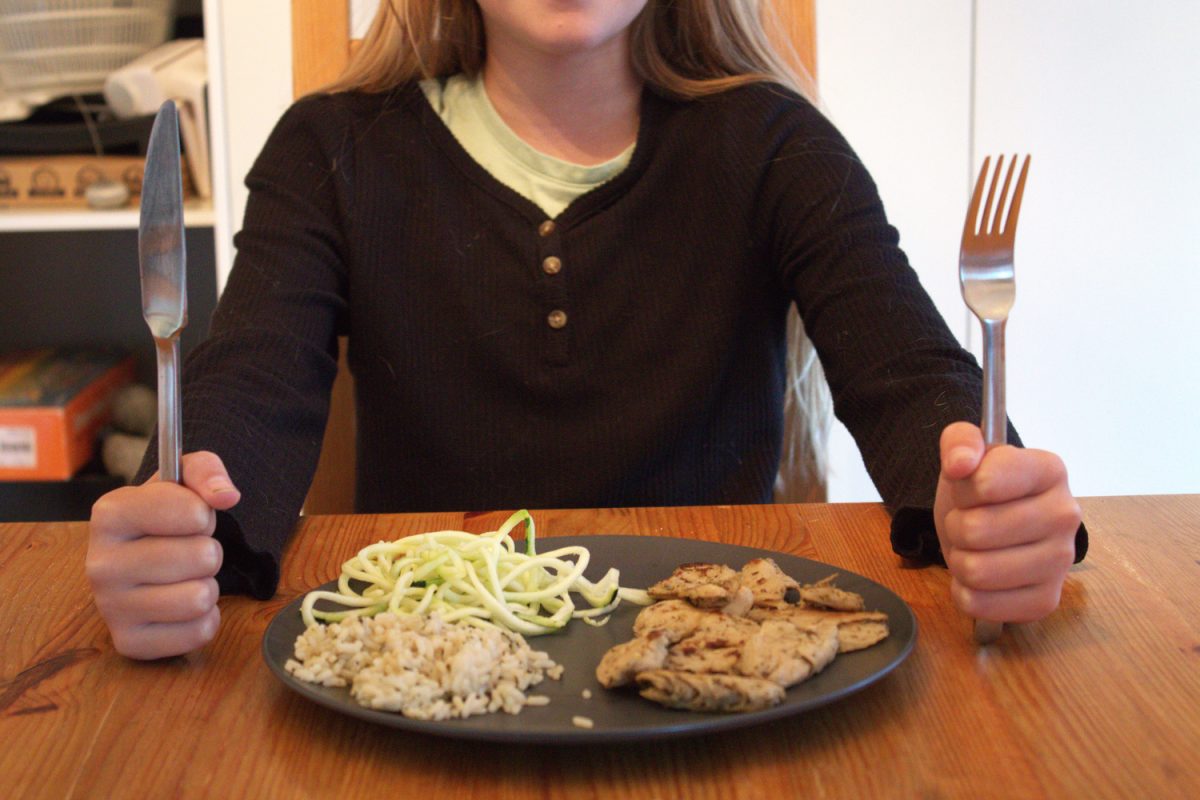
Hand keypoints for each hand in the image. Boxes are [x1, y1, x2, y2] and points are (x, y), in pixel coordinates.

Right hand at [87, 451, 240, 658]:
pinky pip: (199, 632)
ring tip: (185, 577)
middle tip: (188, 551)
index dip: (204, 513)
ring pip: (200, 597)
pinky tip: (181, 606)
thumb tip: (226, 496)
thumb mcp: (183, 479)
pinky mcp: (129, 642)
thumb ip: (206, 470)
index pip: (190, 512)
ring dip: (207, 586)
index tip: (192, 516)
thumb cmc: (166, 516)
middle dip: (210, 552)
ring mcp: (110, 607)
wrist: (140, 557)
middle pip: (203, 557)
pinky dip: (204, 619)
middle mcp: (100, 563)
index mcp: (109, 514)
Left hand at [933, 422, 1081, 623]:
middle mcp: (1066, 515)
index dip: (963, 488)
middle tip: (970, 522)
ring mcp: (1061, 562)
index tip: (973, 486)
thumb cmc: (983, 489)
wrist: (996, 526)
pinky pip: (979, 604)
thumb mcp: (966, 455)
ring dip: (960, 560)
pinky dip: (967, 593)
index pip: (984, 483)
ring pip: (975, 570)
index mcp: (1049, 470)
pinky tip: (983, 578)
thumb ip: (959, 441)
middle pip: (975, 530)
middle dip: (958, 526)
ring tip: (976, 548)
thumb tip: (960, 464)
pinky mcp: (1046, 600)